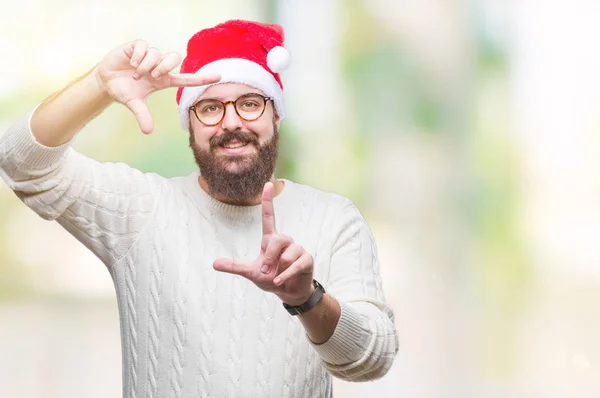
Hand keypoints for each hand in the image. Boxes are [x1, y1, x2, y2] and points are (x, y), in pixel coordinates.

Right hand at [93, 40, 220, 133]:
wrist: (105, 80)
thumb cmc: (123, 90)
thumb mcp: (133, 103)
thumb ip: (142, 115)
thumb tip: (148, 132)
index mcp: (163, 80)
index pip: (186, 78)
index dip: (201, 78)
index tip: (218, 77)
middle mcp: (158, 66)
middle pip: (174, 58)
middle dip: (164, 67)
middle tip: (153, 76)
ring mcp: (148, 55)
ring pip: (157, 53)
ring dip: (146, 65)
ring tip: (135, 73)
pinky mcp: (136, 46)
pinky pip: (144, 46)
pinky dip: (138, 56)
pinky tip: (130, 64)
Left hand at [213, 182, 314, 305]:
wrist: (288, 293)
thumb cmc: (271, 278)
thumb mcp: (251, 273)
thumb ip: (235, 267)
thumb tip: (214, 263)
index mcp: (271, 240)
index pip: (269, 216)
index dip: (268, 200)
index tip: (268, 183)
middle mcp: (285, 241)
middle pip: (277, 239)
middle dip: (269, 257)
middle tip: (265, 271)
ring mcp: (298, 249)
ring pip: (288, 253)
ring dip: (279, 268)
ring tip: (277, 277)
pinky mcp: (307, 259)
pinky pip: (296, 264)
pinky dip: (286, 275)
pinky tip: (280, 281)